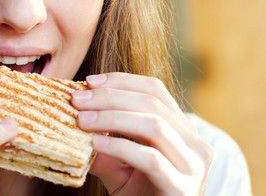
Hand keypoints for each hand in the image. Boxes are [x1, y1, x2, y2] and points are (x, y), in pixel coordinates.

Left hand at [71, 73, 212, 195]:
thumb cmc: (143, 195)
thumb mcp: (120, 166)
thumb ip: (102, 144)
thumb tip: (70, 118)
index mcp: (182, 130)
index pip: (154, 90)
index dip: (120, 81)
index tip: (88, 81)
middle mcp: (194, 143)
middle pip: (152, 103)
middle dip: (110, 97)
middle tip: (77, 99)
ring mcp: (192, 166)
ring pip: (154, 125)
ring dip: (112, 118)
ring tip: (82, 119)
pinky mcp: (182, 188)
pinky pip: (151, 159)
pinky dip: (120, 147)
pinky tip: (96, 144)